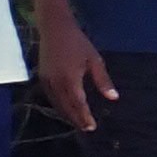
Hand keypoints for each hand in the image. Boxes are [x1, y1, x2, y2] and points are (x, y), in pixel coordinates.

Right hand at [36, 18, 116, 133]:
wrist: (55, 28)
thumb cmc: (78, 43)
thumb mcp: (94, 60)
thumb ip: (103, 80)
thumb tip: (114, 97)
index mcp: (70, 78)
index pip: (78, 103)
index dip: (84, 116)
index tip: (92, 126)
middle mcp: (56, 82)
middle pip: (66, 107)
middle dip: (76, 119)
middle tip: (87, 128)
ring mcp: (46, 81)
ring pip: (57, 103)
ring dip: (67, 114)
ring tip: (78, 122)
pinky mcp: (42, 78)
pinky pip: (51, 97)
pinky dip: (59, 105)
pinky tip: (66, 109)